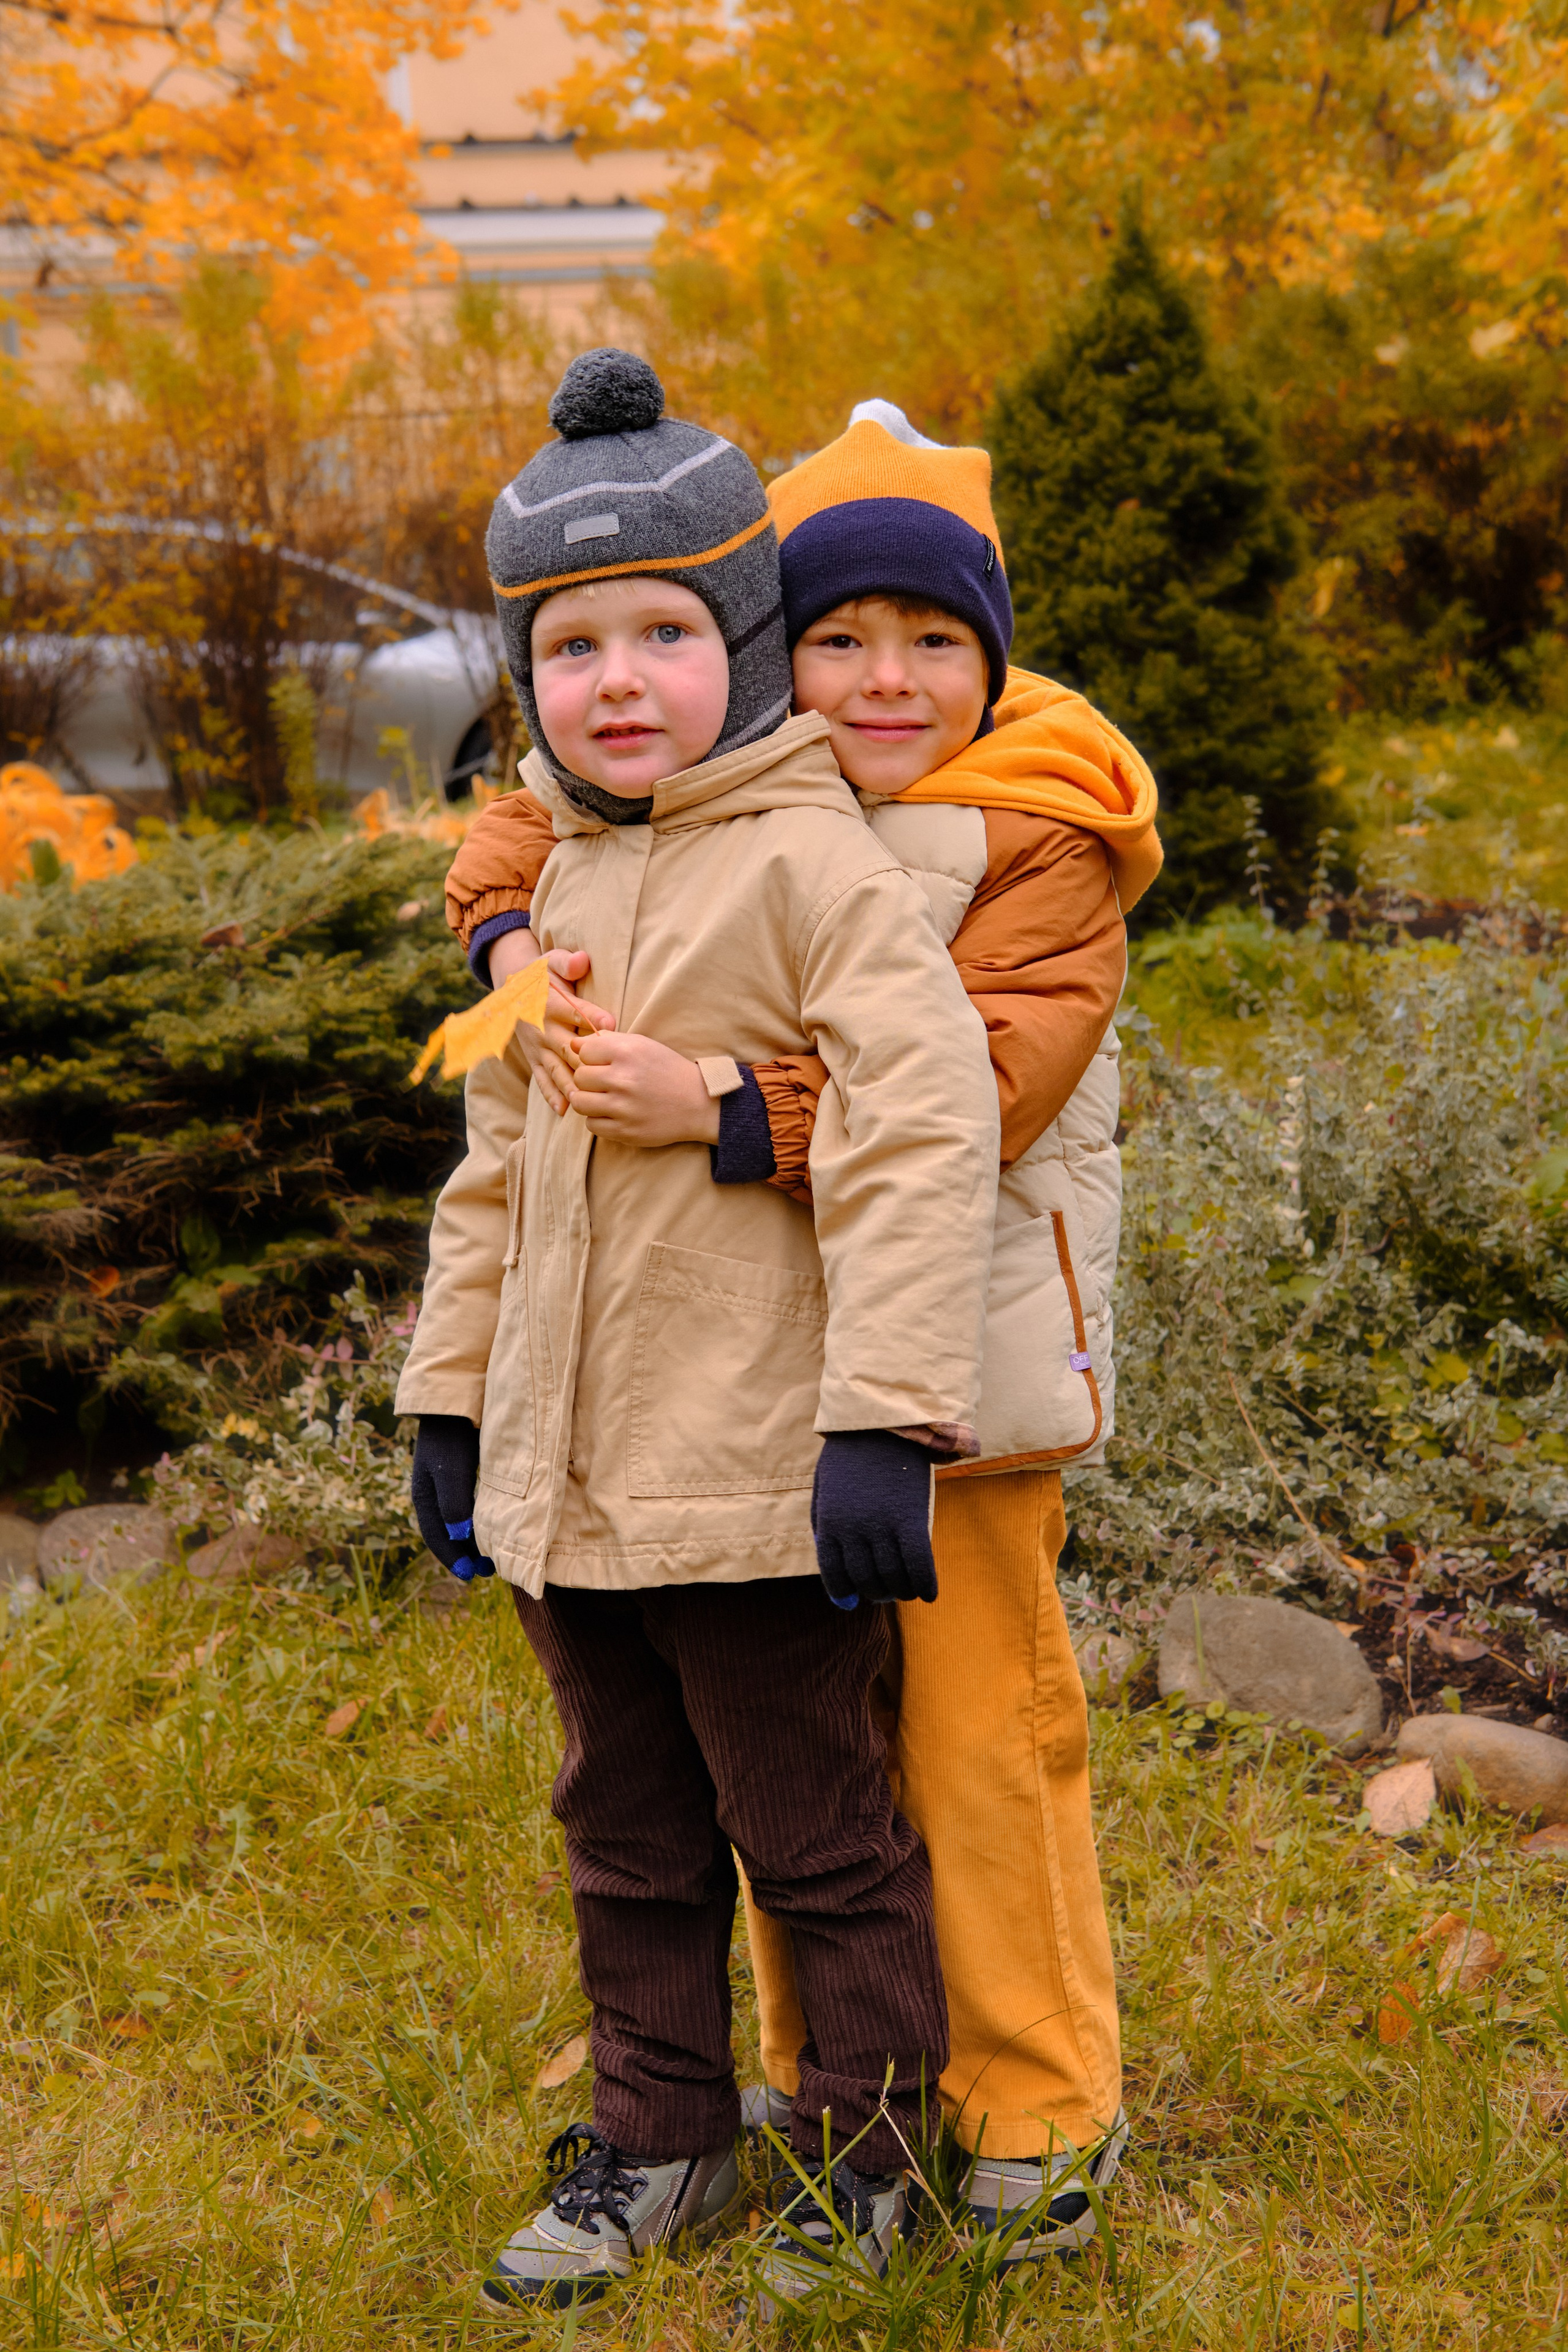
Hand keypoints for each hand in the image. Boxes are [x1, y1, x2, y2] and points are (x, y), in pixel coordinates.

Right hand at [412, 1414, 495, 1582]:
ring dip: (472, 1541)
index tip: (471, 1576)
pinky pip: (466, 1508)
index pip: (437, 1537)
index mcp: (423, 1496)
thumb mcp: (452, 1471)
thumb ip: (454, 1503)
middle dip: (465, 1554)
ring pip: (457, 1522)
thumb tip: (459, 1536)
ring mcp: (445, 1484)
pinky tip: (490, 1526)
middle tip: (487, 1571)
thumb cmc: (452, 1437)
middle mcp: (432, 1494)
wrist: (456, 1403)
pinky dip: (477, 1523)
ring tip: (491, 1555)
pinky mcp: (461, 1474)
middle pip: (447, 1533)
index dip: (453, 1558)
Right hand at [491, 944, 615, 1115]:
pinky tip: (564, 1109)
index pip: (573, 1011)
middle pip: (568, 1047)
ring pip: (557, 1069)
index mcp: (549, 1003)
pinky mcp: (534, 1060)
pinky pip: (541, 1080)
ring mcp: (538, 1048)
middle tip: (608, 1072)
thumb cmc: (541, 975)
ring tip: (589, 1099)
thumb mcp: (551, 961)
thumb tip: (582, 960)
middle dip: (588, 1060)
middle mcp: (543, 1029)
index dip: (591, 1016)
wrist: (512, 991)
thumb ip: (567, 963)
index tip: (611, 1022)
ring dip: (572, 1085)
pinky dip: (551, 1095)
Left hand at [566, 1031, 721, 1145]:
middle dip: (588, 1080)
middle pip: (579, 1078)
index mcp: (627, 1052)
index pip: (583, 1052)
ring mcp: (623, 1107)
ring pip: (580, 1102)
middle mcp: (623, 1079)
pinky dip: (599, 1120)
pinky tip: (613, 1114)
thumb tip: (574, 1044)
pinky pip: (592, 1125)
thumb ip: (608, 1042)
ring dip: (588, 1100)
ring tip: (603, 1099)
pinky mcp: (625, 1130)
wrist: (698, 1103)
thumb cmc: (668, 1070)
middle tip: (604, 1083)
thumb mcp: (643, 1046)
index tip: (604, 1063)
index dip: (591, 1057)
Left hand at [811, 1430, 937, 1608]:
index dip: (843, 1594)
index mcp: (829, 1523)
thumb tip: (832, 1563)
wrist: (883, 1422)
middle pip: (866, 1580)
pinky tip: (929, 1593)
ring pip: (893, 1578)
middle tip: (885, 1591)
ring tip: (906, 1590)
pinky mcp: (911, 1519)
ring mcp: (883, 1526)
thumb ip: (824, 1523)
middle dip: (876, 1592)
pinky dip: (925, 1584)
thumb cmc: (851, 1454)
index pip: (834, 1575)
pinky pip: (920, 1565)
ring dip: (901, 1592)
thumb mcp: (825, 1487)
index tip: (851, 1602)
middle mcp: (853, 1530)